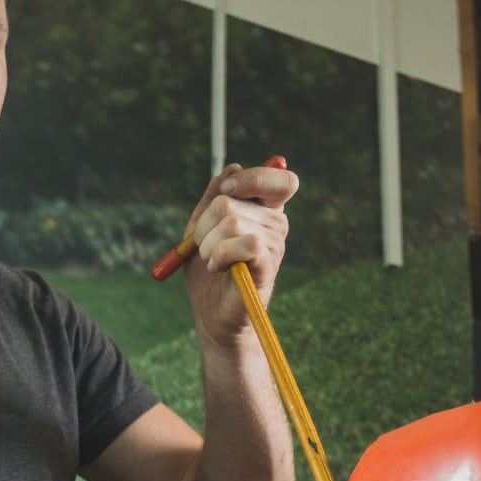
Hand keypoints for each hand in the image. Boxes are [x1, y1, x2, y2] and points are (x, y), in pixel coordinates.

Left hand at [180, 160, 298, 346]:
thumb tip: (232, 167)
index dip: (251, 178)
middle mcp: (276, 224)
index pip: (278, 178)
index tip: (226, 191)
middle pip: (230, 200)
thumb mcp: (202, 225)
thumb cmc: (208, 271)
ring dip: (207, 243)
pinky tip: (217, 267)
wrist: (211, 313)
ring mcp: (275, 245)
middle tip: (204, 246)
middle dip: (203, 224)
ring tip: (211, 260)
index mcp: (264, 210)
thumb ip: (213, 195)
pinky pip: (244, 243)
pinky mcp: (268, 266)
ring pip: (231, 220)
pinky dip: (219, 254)